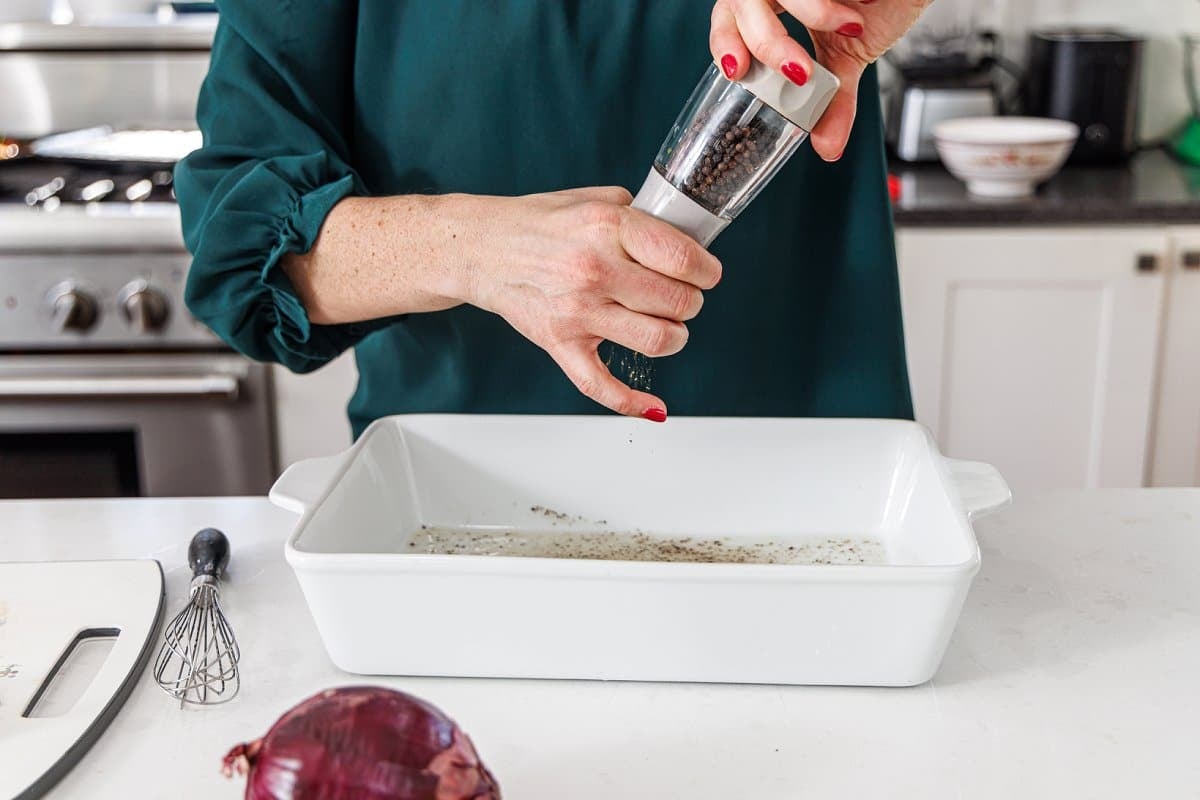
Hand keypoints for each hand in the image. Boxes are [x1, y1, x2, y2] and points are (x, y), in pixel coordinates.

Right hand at [462, 186, 721, 419]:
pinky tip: (655, 407)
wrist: (483, 249)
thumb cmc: (538, 224)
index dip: (707, 271)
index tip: (707, 275)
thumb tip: (683, 238)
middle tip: (683, 298)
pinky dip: (633, 403)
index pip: (683, 259)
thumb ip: (639, 216)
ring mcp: (577, 311)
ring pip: (656, 341)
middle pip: (677, 302)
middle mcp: (594, 270)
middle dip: (690, 303)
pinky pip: (601, 385)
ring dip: (674, 337)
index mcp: (607, 227)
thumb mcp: (594, 200)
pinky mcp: (560, 344)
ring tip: (666, 327)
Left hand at [710, 0, 931, 160]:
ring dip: (814, 12)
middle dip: (768, 44)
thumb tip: (828, 147)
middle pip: (743, 3)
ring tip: (848, 27)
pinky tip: (863, 5)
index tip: (735, 70)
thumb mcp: (848, 60)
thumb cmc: (876, 6)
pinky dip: (840, 0)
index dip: (724, 43)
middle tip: (801, 72)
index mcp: (769, 5)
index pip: (728, 20)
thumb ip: (832, 102)